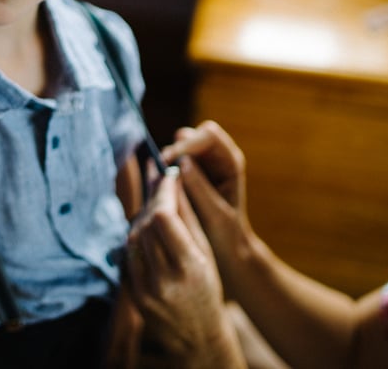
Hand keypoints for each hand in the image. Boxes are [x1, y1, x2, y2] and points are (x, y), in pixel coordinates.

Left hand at [125, 168, 243, 366]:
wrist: (197, 334)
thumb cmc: (206, 286)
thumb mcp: (204, 251)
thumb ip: (186, 215)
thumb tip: (171, 178)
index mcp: (189, 267)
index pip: (164, 218)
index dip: (162, 192)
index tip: (166, 175)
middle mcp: (164, 280)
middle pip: (145, 224)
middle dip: (151, 202)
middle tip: (159, 187)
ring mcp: (145, 289)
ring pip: (133, 237)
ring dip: (141, 217)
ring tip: (155, 210)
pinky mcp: (133, 294)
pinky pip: (128, 255)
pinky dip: (136, 238)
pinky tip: (147, 233)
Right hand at [162, 121, 247, 244]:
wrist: (228, 252)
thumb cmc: (226, 236)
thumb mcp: (215, 215)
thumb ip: (201, 188)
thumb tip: (183, 162)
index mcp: (231, 163)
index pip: (209, 136)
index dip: (188, 144)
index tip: (168, 161)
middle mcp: (218, 158)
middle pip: (192, 136)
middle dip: (174, 150)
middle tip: (160, 170)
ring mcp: (202, 164)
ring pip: (179, 147)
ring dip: (167, 160)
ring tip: (158, 181)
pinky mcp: (188, 174)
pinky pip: (173, 162)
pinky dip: (163, 169)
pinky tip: (157, 184)